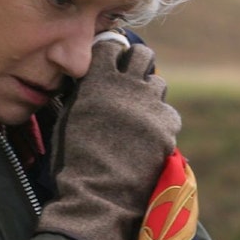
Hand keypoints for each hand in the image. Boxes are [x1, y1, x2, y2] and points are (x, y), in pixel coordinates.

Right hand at [37, 38, 181, 239]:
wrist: (99, 194)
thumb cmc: (74, 160)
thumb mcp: (70, 118)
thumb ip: (85, 92)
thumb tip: (93, 78)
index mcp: (98, 81)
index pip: (111, 45)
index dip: (112, 53)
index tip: (113, 60)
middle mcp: (127, 85)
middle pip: (143, 54)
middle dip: (139, 63)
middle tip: (132, 80)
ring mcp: (150, 104)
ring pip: (158, 83)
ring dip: (149, 94)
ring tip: (138, 115)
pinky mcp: (168, 124)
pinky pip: (169, 113)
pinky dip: (161, 122)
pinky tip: (150, 139)